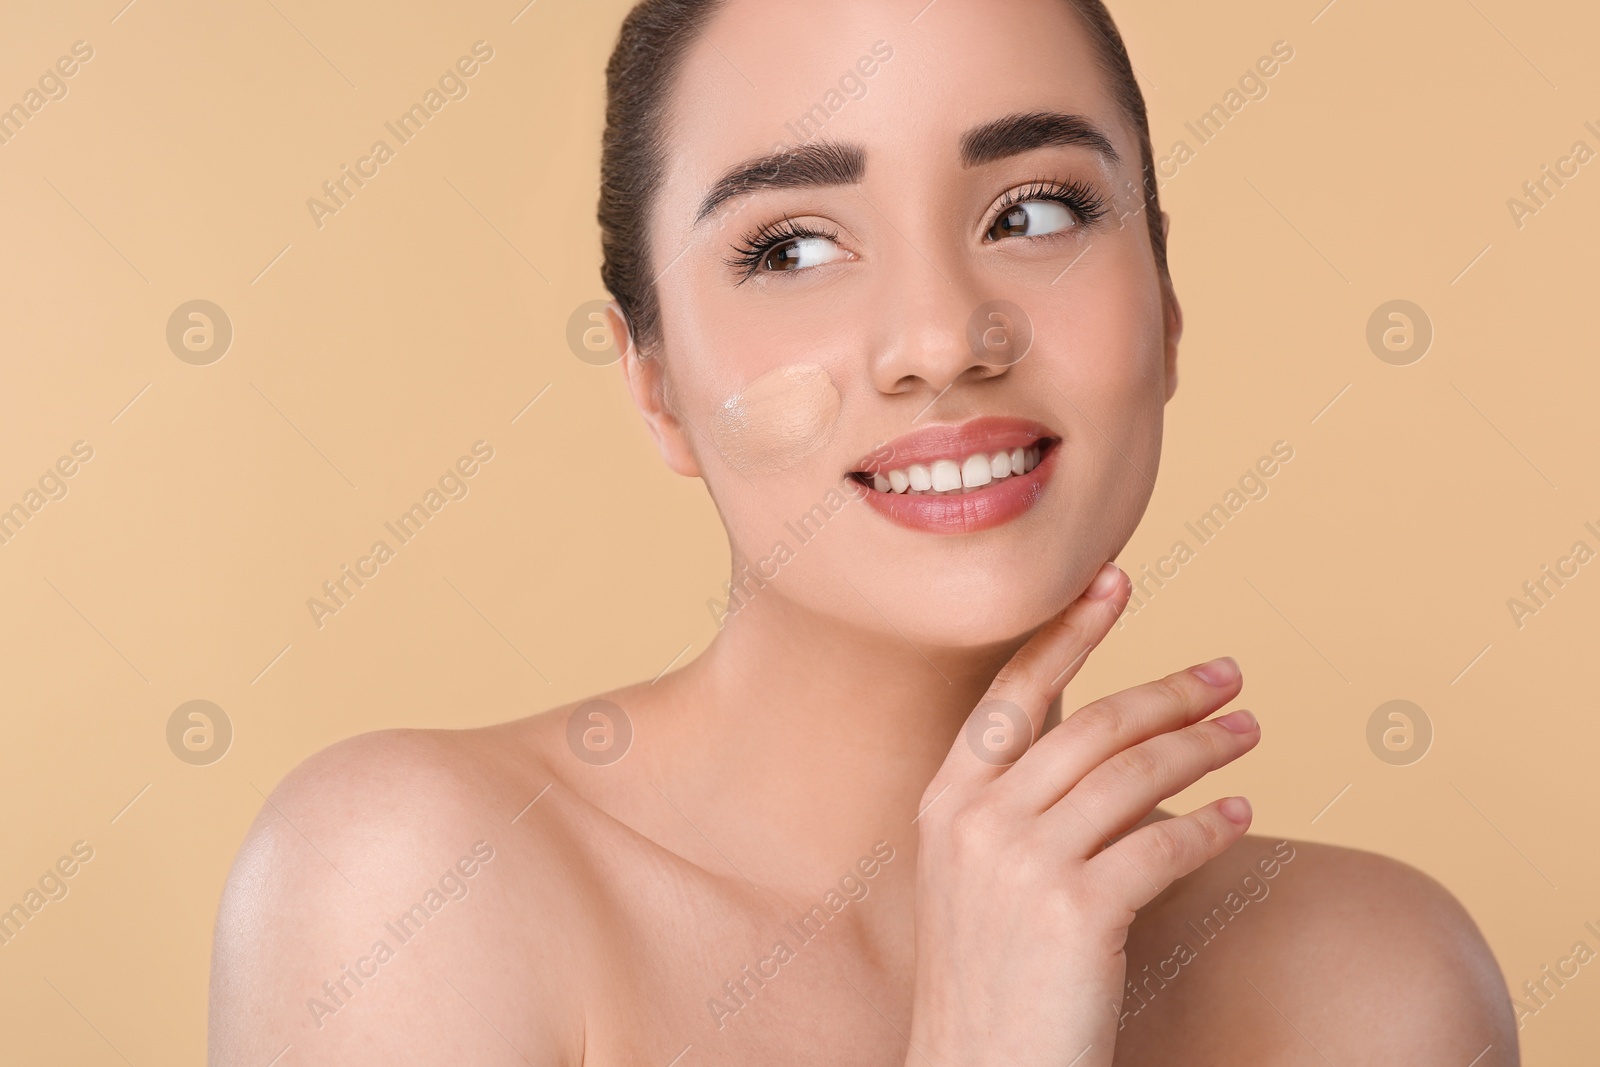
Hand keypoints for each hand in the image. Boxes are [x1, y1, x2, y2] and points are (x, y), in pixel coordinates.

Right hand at [904, 561, 1259, 1066]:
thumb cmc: (989, 972)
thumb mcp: (975, 872)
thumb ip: (1019, 800)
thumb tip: (1100, 733)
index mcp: (947, 799)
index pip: (1016, 692)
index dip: (1070, 631)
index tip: (1114, 580)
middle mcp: (978, 820)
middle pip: (1094, 726)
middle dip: (1170, 691)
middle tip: (1229, 675)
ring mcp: (1023, 865)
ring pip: (1135, 776)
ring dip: (1204, 746)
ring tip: (1251, 732)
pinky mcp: (1077, 914)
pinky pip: (1162, 846)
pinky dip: (1210, 826)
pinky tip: (1241, 816)